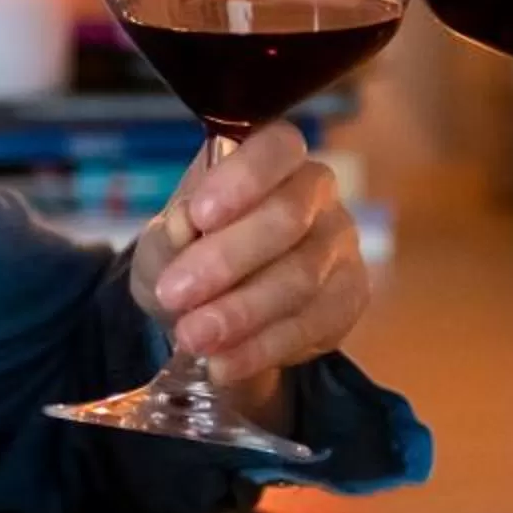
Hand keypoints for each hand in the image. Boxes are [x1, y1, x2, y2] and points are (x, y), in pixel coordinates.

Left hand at [129, 123, 365, 386]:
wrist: (214, 311)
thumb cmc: (189, 256)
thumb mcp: (161, 246)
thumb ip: (168, 235)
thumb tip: (182, 224)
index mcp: (273, 158)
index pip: (275, 149)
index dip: (243, 178)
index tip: (199, 214)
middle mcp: (316, 192)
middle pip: (287, 218)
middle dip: (227, 260)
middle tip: (175, 294)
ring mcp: (341, 244)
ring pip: (301, 277)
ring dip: (242, 312)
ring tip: (192, 338)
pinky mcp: (350, 296)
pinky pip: (313, 324)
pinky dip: (262, 348)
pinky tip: (223, 363)